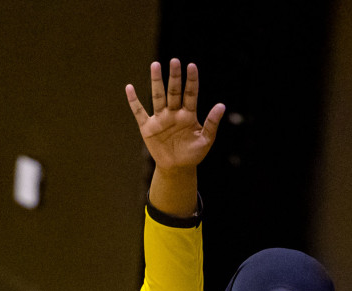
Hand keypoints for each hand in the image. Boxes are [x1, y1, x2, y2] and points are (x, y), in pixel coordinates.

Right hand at [127, 59, 224, 173]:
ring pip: (158, 96)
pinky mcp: (148, 128)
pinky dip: (134, 101)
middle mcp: (174, 113)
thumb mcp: (206, 140)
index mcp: (188, 114)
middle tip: (174, 61)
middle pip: (173, 91)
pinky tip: (129, 88)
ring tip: (155, 65)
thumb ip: (212, 123)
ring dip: (156, 81)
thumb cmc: (193, 154)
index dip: (191, 80)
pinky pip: (139, 112)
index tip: (191, 66)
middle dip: (174, 76)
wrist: (177, 168)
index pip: (190, 94)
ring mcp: (160, 119)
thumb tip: (222, 106)